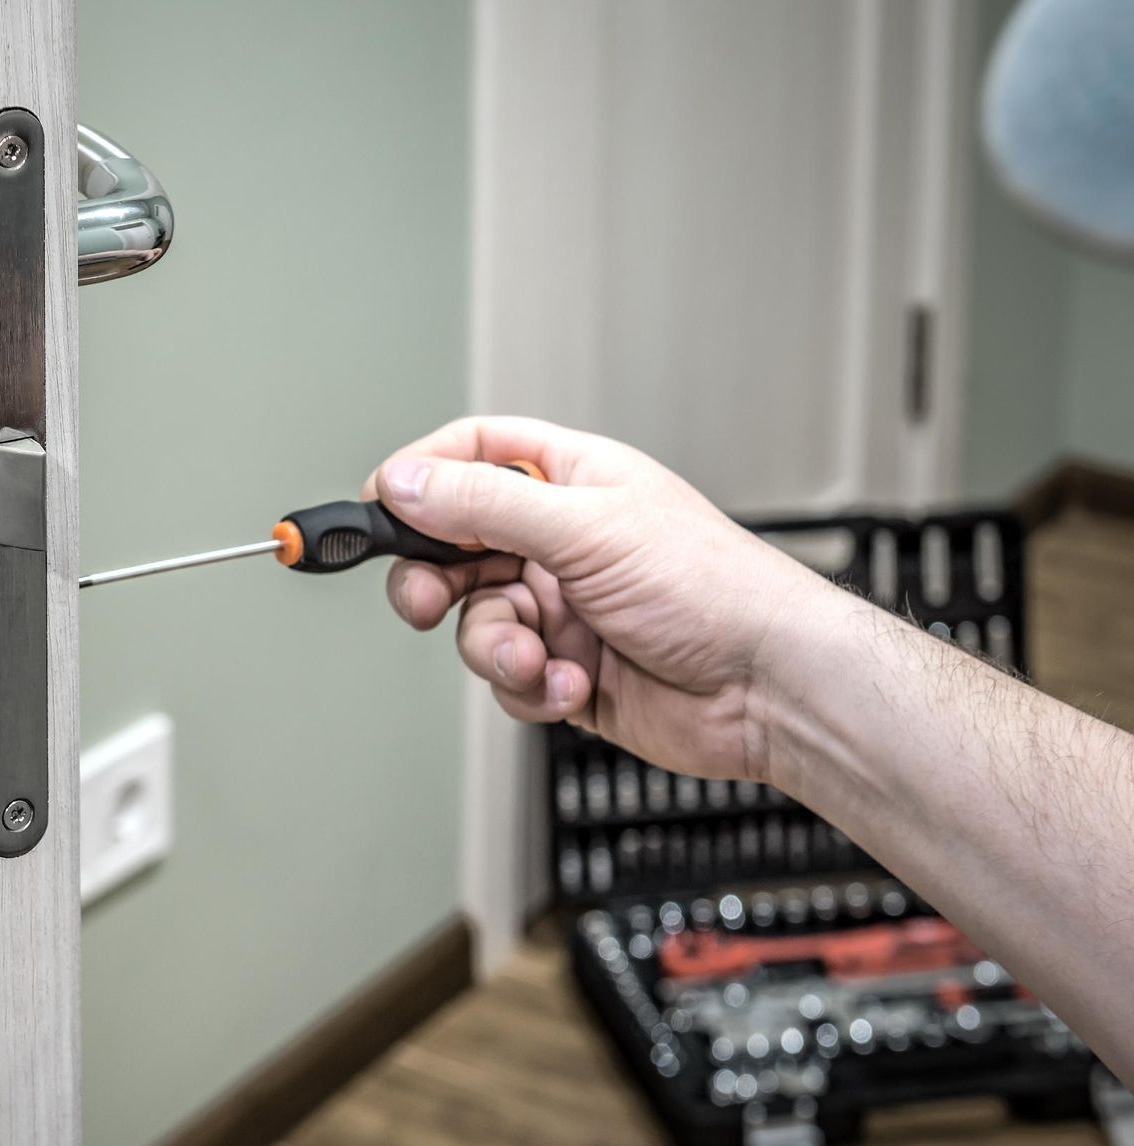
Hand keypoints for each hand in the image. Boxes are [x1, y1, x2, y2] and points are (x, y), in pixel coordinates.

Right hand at [367, 416, 834, 782]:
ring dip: (495, 647)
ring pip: (475, 623)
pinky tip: (573, 685)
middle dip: (434, 580)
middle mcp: (561, 541)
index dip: (421, 476)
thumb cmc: (714, 591)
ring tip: (537, 657)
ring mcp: (562, 609)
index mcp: (572, 481)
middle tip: (423, 600)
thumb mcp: (584, 530)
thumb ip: (484, 506)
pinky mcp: (565, 672)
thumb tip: (406, 483)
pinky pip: (508, 679)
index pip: (474, 454)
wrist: (768, 689)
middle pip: (454, 547)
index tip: (378, 506)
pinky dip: (530, 687)